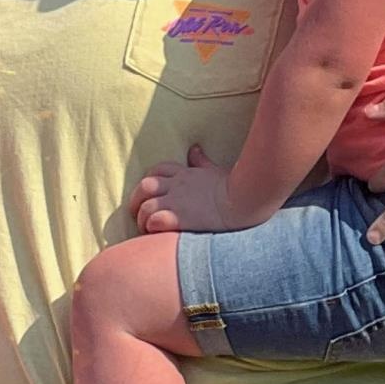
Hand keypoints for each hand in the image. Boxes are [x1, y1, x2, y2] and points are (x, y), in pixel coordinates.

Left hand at [130, 146, 253, 235]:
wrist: (247, 200)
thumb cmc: (236, 188)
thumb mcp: (216, 170)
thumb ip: (202, 161)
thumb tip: (194, 149)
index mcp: (185, 174)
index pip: (158, 171)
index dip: (150, 184)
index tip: (151, 198)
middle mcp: (177, 185)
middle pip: (144, 187)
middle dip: (137, 201)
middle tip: (139, 216)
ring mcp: (176, 201)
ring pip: (145, 206)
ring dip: (143, 219)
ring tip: (148, 231)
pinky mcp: (178, 218)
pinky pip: (154, 221)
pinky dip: (151, 228)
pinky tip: (158, 235)